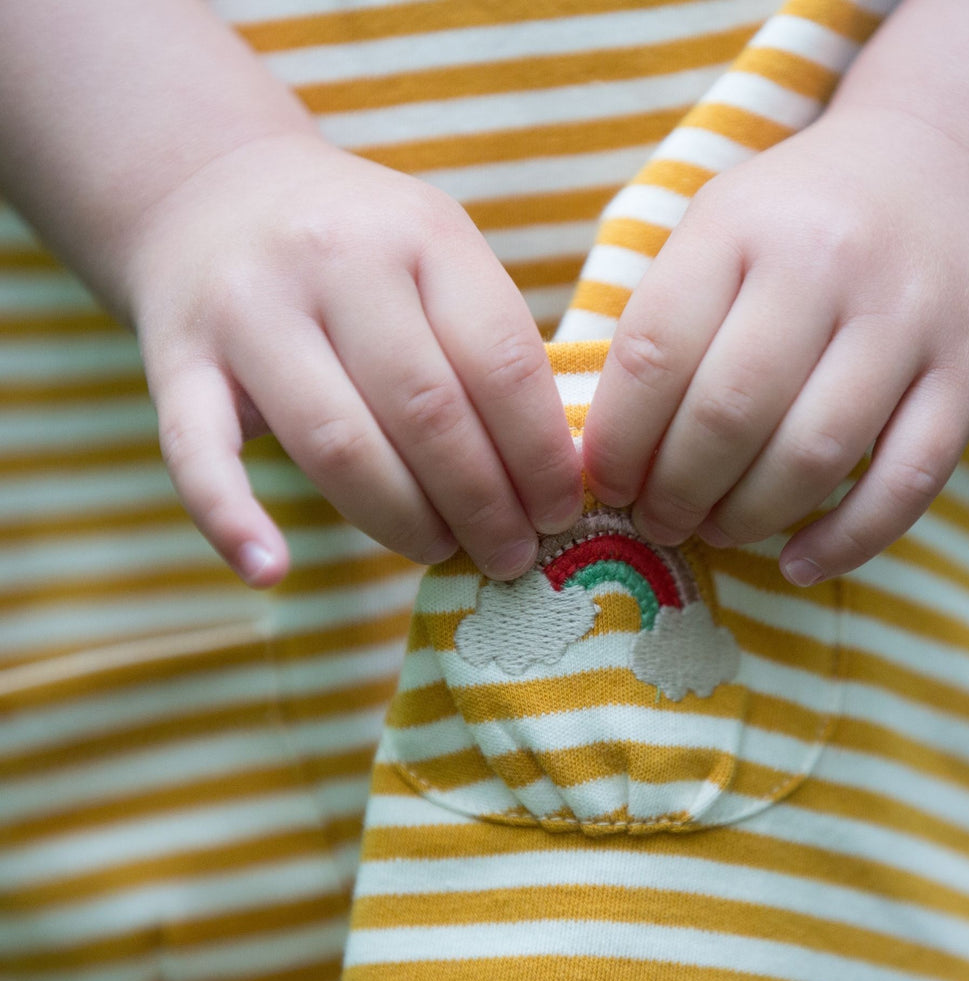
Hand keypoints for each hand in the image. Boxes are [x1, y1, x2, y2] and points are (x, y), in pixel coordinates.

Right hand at [124, 132, 581, 585]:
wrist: (211, 188)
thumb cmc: (356, 247)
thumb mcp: (435, 254)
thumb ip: (485, 342)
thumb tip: (548, 471)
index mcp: (422, 235)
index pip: (501, 363)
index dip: (540, 455)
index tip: (560, 512)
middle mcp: (335, 260)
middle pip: (426, 412)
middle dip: (483, 504)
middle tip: (510, 556)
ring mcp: (249, 308)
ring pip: (336, 443)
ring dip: (402, 520)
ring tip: (442, 553)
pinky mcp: (176, 357)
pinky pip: (197, 451)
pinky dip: (231, 520)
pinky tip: (270, 572)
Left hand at [583, 108, 968, 585]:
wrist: (943, 162)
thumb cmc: (795, 219)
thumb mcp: (715, 228)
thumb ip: (663, 321)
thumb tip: (605, 450)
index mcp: (738, 227)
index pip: (654, 353)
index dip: (617, 440)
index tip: (606, 483)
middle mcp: (825, 264)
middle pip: (729, 414)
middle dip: (675, 492)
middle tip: (656, 519)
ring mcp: (906, 318)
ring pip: (814, 454)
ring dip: (747, 518)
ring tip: (714, 530)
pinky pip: (908, 479)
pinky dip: (847, 539)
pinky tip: (799, 564)